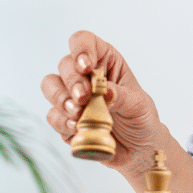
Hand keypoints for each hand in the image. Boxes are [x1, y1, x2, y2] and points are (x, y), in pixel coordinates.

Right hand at [41, 30, 160, 172]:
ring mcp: (73, 97)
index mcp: (105, 62)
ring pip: (50, 86)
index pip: (85, 42)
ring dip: (60, 99)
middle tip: (84, 97)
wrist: (139, 150)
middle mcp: (85, 76)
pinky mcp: (66, 119)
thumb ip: (121, 96)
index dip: (81, 49)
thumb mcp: (139, 105)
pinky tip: (77, 128)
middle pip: (64, 65)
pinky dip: (62, 122)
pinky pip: (52, 115)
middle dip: (72, 81)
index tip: (86, 66)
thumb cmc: (142, 120)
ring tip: (78, 113)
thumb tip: (105, 91)